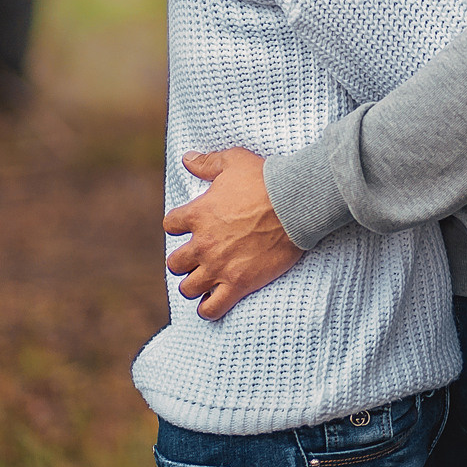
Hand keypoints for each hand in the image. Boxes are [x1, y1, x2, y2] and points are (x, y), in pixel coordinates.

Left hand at [164, 149, 300, 320]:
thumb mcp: (234, 161)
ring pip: (188, 288)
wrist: (295, 203)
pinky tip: (212, 302)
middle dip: (184, 261)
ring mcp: (219, 266)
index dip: (179, 225)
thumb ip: (207, 162)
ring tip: (204, 280)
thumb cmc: (265, 179)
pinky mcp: (239, 283)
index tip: (190, 226)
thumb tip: (187, 158)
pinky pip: (211, 307)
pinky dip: (208, 308)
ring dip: (194, 284)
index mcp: (197, 214)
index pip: (171, 225)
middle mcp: (203, 244)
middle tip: (198, 257)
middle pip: (175, 262)